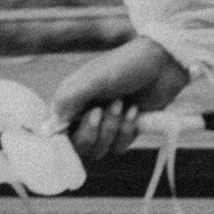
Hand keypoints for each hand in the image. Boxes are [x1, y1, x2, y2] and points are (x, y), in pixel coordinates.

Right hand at [51, 34, 191, 166]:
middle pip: (76, 146)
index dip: (61, 137)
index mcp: (70, 99)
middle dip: (91, 132)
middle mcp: (83, 114)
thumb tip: (48, 127)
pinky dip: (127, 132)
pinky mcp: (124, 131)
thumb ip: (70, 100)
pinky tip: (135, 111)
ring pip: (98, 150)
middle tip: (101, 110)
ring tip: (123, 104)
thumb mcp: (95, 79)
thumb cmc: (126, 65)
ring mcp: (105, 124)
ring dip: (112, 130)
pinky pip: (118, 148)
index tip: (72, 131)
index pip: (54, 130)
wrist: (164, 64)